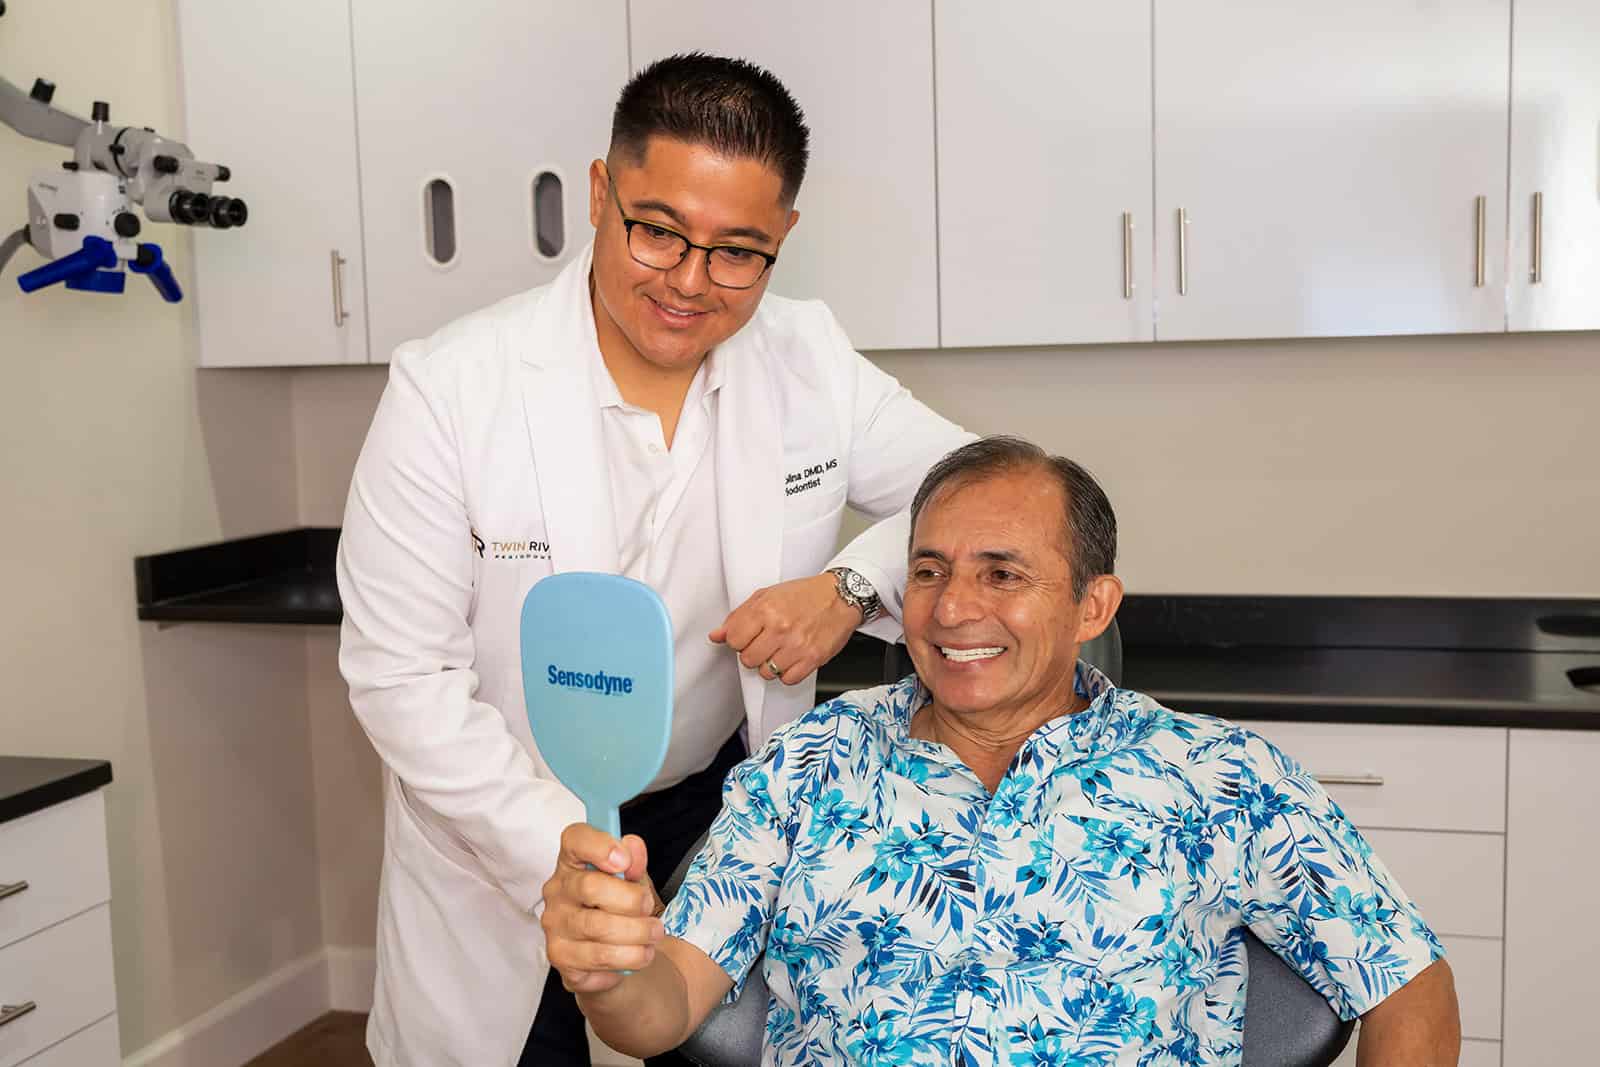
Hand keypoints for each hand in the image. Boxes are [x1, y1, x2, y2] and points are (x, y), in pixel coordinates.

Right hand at [540, 823, 664, 994]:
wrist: (613, 953)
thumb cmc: (619, 907)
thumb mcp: (633, 879)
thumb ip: (634, 861)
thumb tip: (632, 847)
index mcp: (573, 861)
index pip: (575, 839)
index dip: (599, 846)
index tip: (624, 860)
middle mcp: (557, 890)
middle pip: (591, 887)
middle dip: (632, 900)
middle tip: (649, 909)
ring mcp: (555, 925)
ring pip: (599, 928)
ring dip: (637, 933)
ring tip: (653, 935)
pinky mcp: (560, 957)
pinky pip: (599, 959)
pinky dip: (628, 958)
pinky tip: (636, 954)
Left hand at [709, 572, 860, 684]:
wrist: (840, 596)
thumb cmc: (805, 595)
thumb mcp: (767, 596)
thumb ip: (739, 616)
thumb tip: (716, 635)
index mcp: (765, 609)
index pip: (734, 640)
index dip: (739, 640)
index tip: (748, 637)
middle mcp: (780, 628)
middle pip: (748, 660)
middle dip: (754, 653)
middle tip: (767, 643)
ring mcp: (796, 645)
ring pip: (766, 672)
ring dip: (771, 664)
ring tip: (781, 649)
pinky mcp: (812, 659)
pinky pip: (788, 680)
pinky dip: (788, 672)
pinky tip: (792, 658)